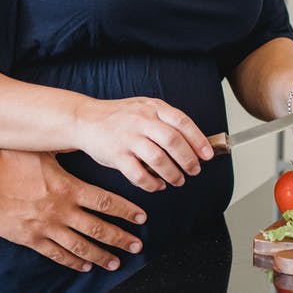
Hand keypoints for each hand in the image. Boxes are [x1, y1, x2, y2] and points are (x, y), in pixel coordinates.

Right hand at [0, 149, 145, 271]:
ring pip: (80, 245)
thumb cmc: (8, 160)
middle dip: (120, 237)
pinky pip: (56, 253)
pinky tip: (84, 265)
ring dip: (101, 254)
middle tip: (137, 245)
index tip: (141, 217)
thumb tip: (77, 140)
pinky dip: (72, 261)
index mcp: (67, 187)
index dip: (125, 210)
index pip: (104, 201)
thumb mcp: (41, 152)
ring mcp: (46, 227)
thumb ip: (62, 152)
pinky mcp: (30, 238)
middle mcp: (61, 209)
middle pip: (98, 227)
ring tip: (116, 262)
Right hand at [73, 97, 213, 191]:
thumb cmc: (119, 117)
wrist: (85, 119)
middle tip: (194, 170)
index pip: (182, 122)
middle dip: (188, 160)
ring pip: (158, 159)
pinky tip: (158, 185)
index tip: (207, 155)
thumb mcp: (143, 108)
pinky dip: (152, 184)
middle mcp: (141, 120)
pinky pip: (139, 175)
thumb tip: (195, 142)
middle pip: (173, 141)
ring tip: (178, 180)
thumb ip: (165, 120)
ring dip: (173, 174)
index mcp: (152, 107)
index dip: (198, 140)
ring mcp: (128, 138)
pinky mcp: (116, 155)